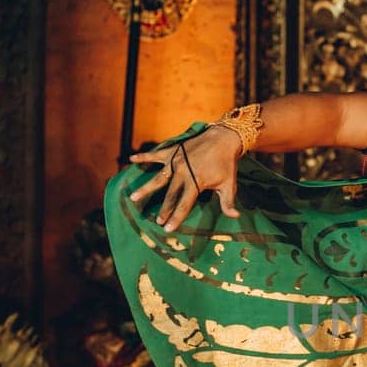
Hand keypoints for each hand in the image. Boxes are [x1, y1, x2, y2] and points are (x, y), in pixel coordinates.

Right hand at [127, 125, 241, 231]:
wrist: (223, 138)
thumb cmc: (227, 163)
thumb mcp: (230, 184)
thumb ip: (228, 202)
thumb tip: (235, 217)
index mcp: (196, 182)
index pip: (184, 204)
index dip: (176, 218)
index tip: (168, 229)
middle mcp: (183, 173)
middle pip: (170, 195)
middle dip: (164, 209)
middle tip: (157, 221)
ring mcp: (176, 161)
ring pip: (158, 178)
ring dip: (145, 188)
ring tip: (133, 198)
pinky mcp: (173, 151)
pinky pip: (155, 155)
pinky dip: (143, 157)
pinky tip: (131, 160)